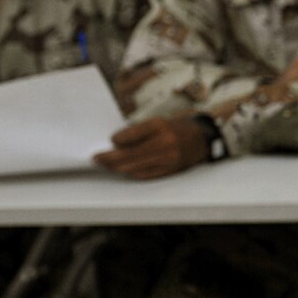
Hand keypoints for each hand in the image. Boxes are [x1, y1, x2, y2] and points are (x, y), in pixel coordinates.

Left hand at [93, 115, 209, 179]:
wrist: (201, 140)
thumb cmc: (176, 129)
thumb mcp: (158, 123)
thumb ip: (138, 132)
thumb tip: (115, 145)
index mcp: (160, 126)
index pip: (129, 136)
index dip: (116, 140)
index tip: (109, 141)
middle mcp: (165, 142)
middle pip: (129, 155)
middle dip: (109, 158)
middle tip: (96, 158)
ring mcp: (168, 158)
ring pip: (134, 167)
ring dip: (117, 167)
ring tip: (107, 164)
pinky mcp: (169, 170)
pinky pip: (144, 174)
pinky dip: (131, 172)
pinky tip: (123, 169)